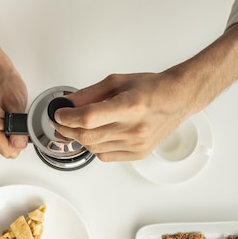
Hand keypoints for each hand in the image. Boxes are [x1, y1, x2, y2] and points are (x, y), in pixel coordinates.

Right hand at [0, 64, 27, 157]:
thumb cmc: (5, 84)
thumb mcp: (17, 105)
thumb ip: (19, 128)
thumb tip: (20, 144)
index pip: (6, 150)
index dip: (19, 143)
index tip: (22, 131)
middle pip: (4, 150)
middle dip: (15, 140)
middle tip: (18, 122)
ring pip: (2, 146)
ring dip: (11, 137)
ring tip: (13, 119)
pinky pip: (0, 140)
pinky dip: (8, 134)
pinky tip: (9, 122)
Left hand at [52, 72, 190, 161]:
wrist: (177, 100)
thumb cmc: (152, 88)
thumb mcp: (118, 81)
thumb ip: (90, 93)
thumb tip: (69, 103)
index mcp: (130, 105)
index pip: (89, 117)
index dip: (68, 117)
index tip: (59, 114)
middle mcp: (135, 128)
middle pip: (89, 136)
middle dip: (68, 130)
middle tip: (60, 123)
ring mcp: (137, 143)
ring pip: (95, 148)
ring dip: (80, 139)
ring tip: (76, 128)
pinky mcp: (138, 153)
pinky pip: (106, 156)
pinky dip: (95, 148)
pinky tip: (97, 136)